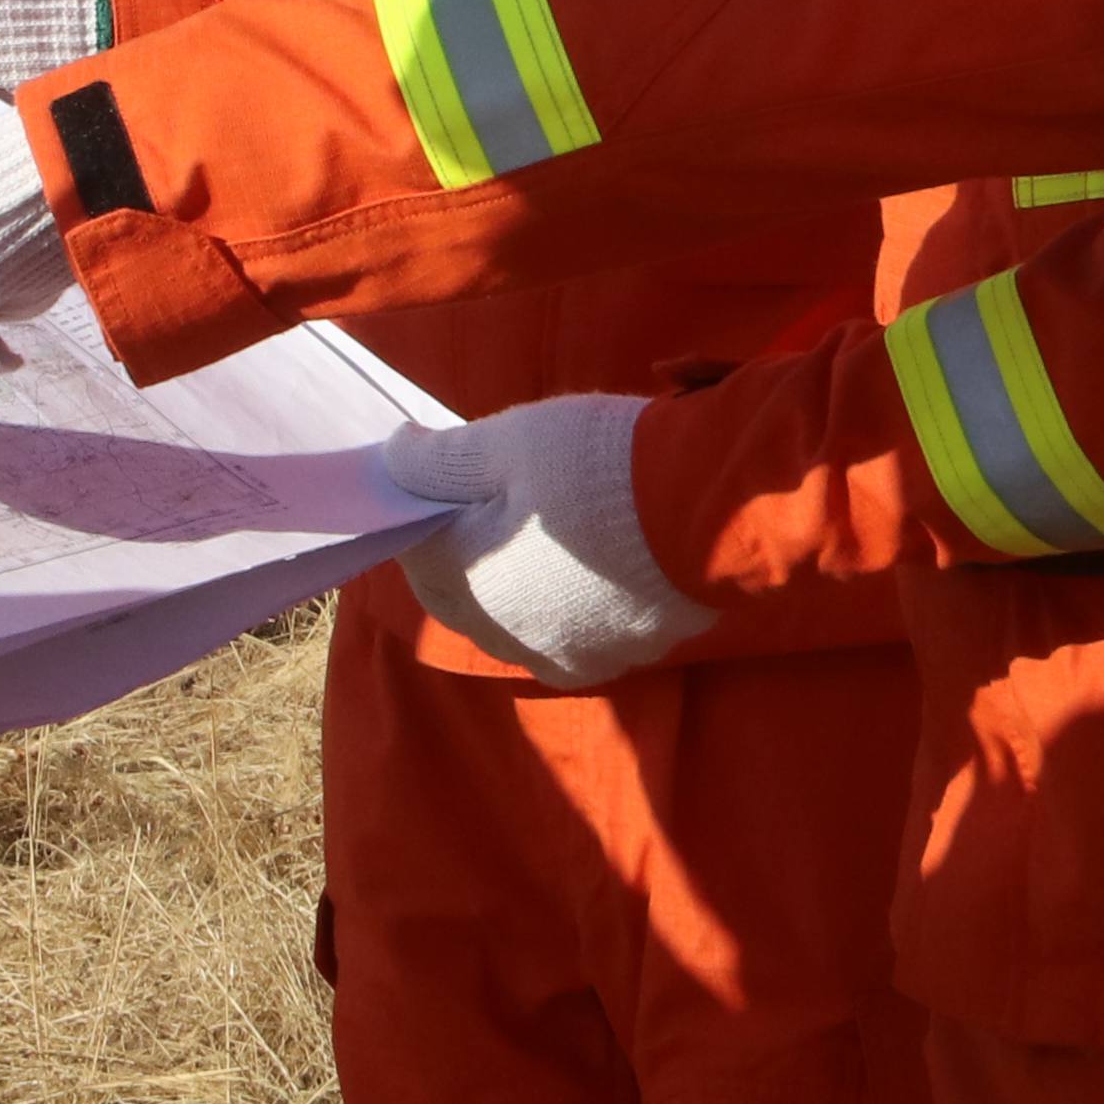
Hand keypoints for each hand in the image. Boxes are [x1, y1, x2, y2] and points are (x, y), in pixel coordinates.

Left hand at [380, 393, 714, 686]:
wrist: (709, 510)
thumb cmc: (597, 464)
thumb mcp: (509, 441)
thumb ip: (441, 459)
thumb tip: (394, 459)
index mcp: (466, 579)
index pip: (413, 548)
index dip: (419, 508)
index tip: (437, 474)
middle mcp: (503, 633)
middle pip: (454, 594)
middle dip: (454, 552)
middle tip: (478, 501)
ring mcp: (559, 654)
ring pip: (505, 625)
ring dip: (502, 588)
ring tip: (531, 538)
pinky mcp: (612, 662)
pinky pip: (560, 640)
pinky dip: (553, 610)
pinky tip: (575, 576)